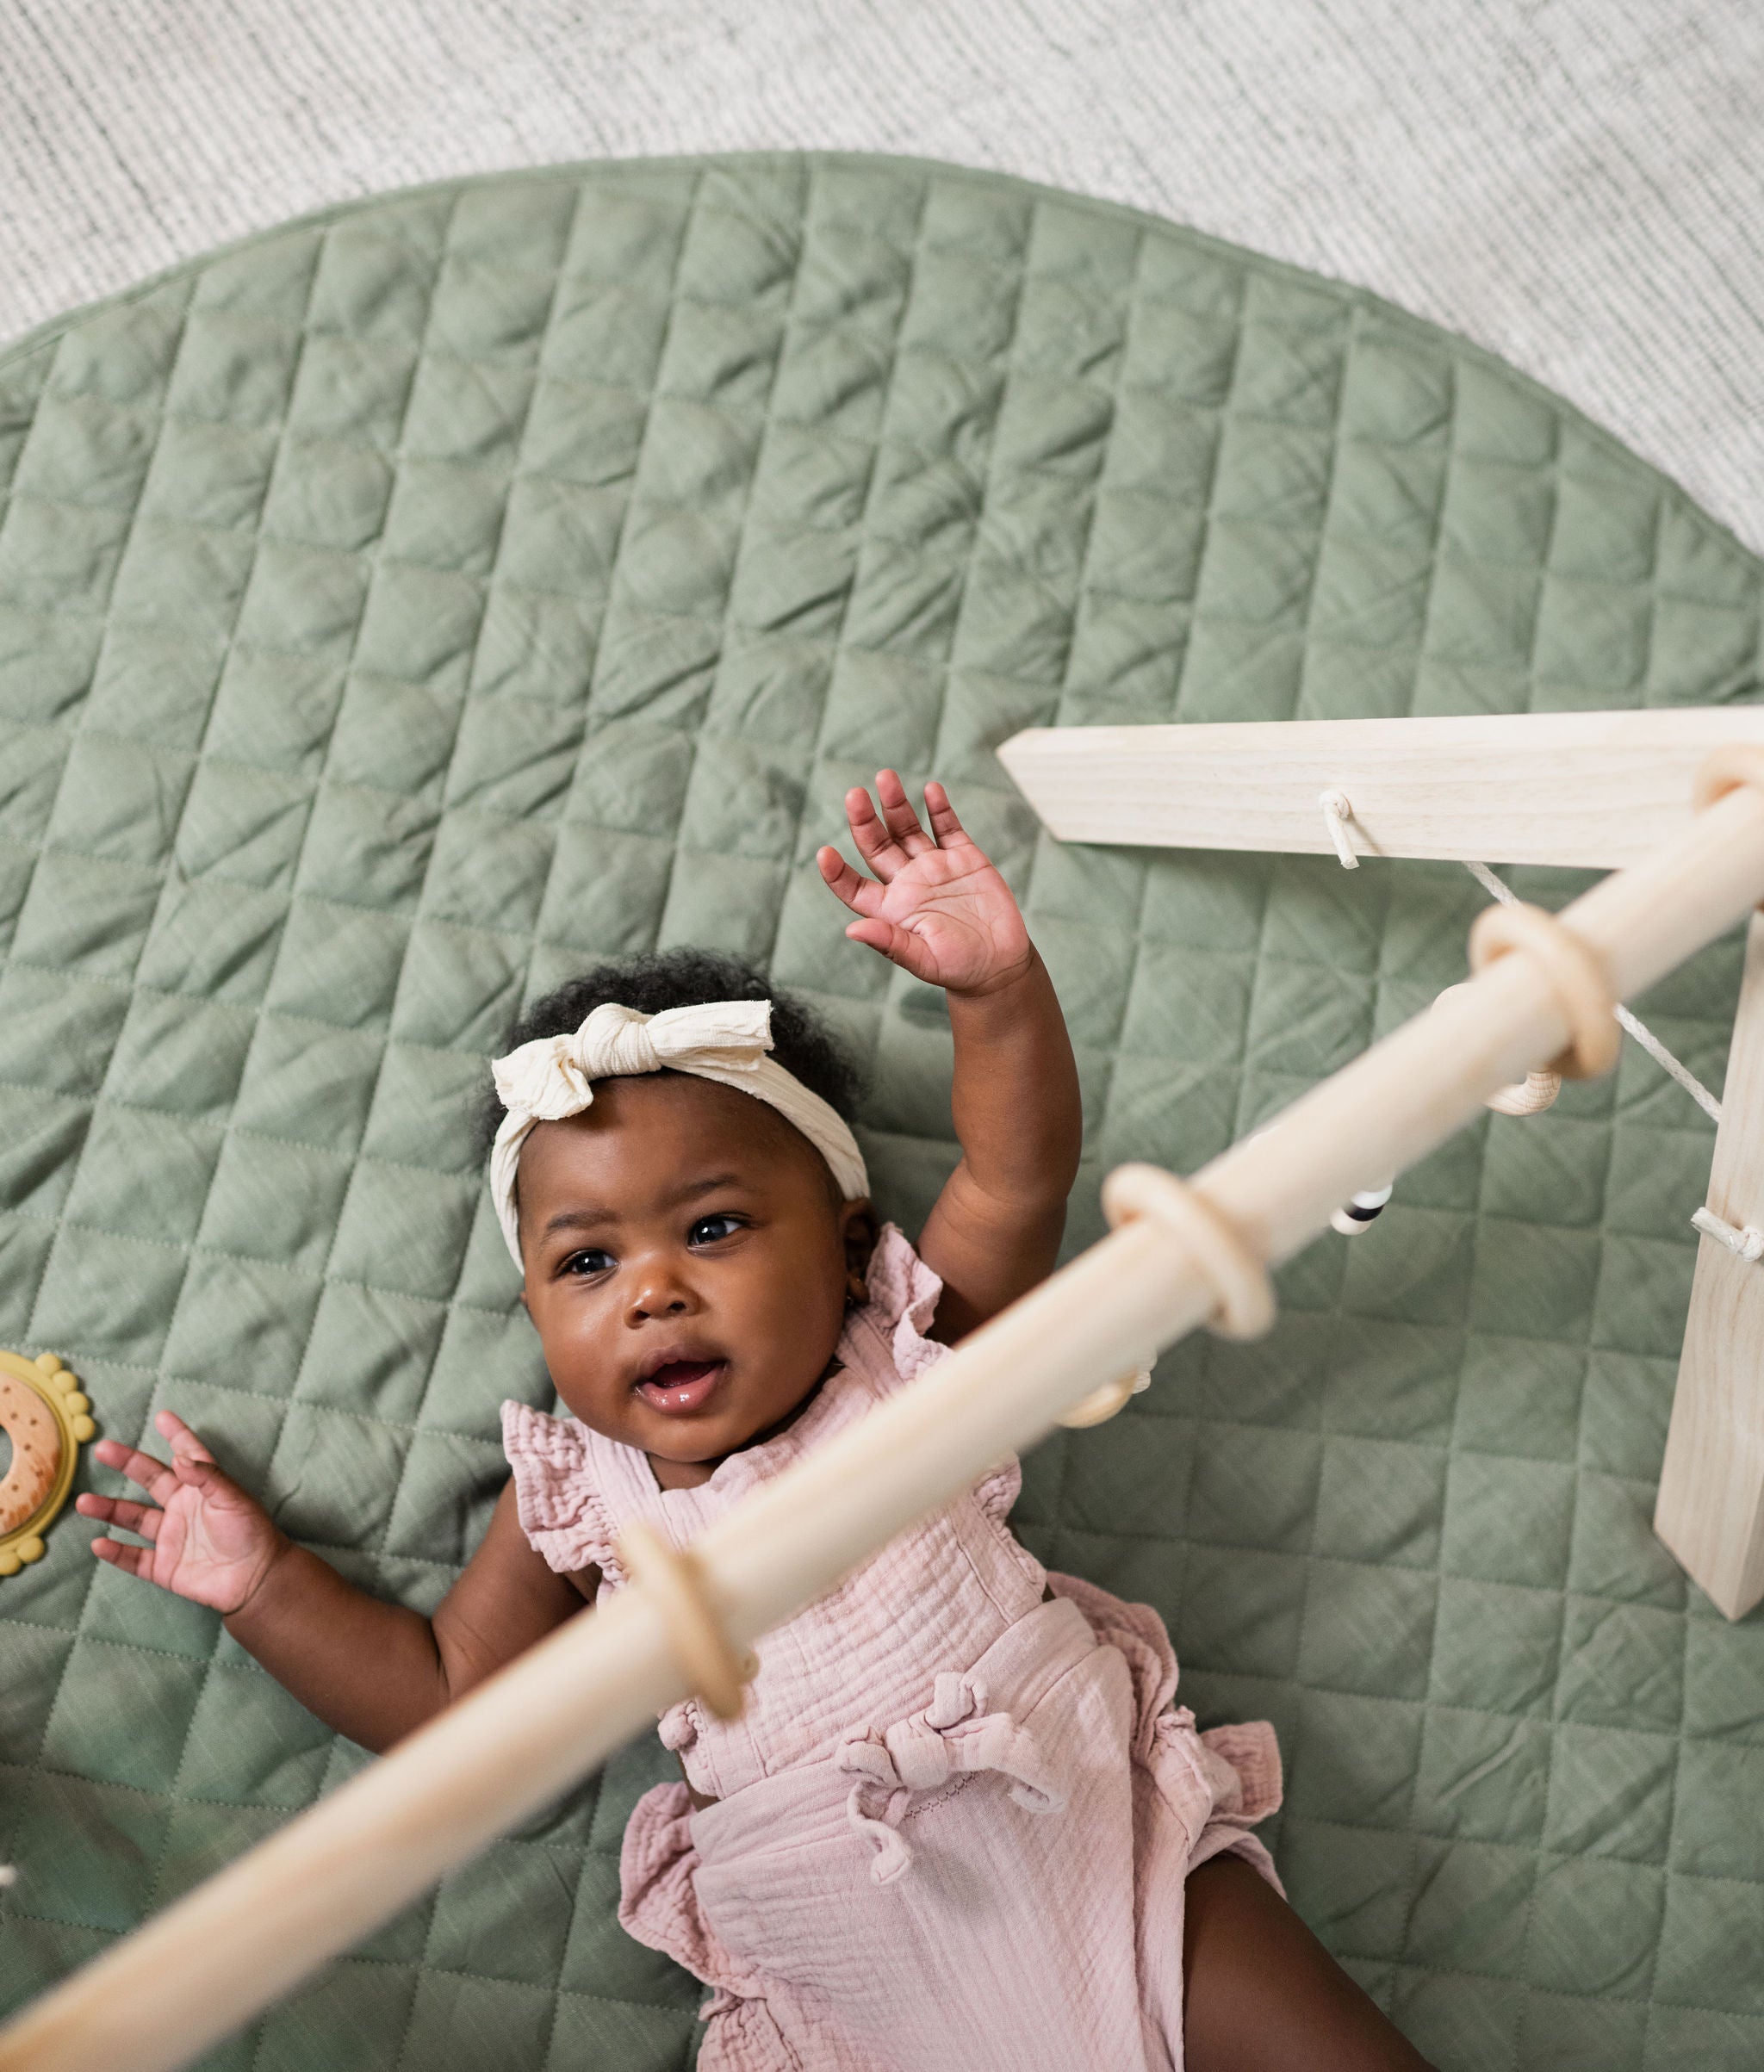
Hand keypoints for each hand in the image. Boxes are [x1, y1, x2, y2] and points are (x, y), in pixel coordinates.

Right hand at [77, 1410, 286, 1616]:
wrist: (255, 1579)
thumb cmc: (250, 1532)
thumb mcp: (232, 1498)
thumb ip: (207, 1477)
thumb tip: (179, 1458)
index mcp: (202, 1488)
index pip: (187, 1455)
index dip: (177, 1436)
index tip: (162, 1416)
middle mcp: (182, 1508)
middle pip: (150, 1480)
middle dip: (127, 1464)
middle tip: (103, 1448)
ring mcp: (171, 1537)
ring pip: (133, 1518)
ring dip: (109, 1510)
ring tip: (84, 1502)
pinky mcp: (164, 1566)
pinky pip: (134, 1558)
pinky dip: (116, 1552)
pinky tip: (99, 1543)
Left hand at [816, 771, 1032, 995]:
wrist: (1000, 964)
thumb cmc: (958, 968)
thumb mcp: (924, 960)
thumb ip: (891, 943)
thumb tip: (851, 930)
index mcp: (889, 910)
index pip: (853, 886)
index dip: (837, 872)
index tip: (824, 854)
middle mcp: (906, 884)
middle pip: (877, 846)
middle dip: (864, 820)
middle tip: (854, 794)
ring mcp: (935, 867)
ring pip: (908, 829)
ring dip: (896, 805)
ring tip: (885, 777)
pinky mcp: (965, 859)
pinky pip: (947, 828)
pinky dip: (939, 808)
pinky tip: (930, 790)